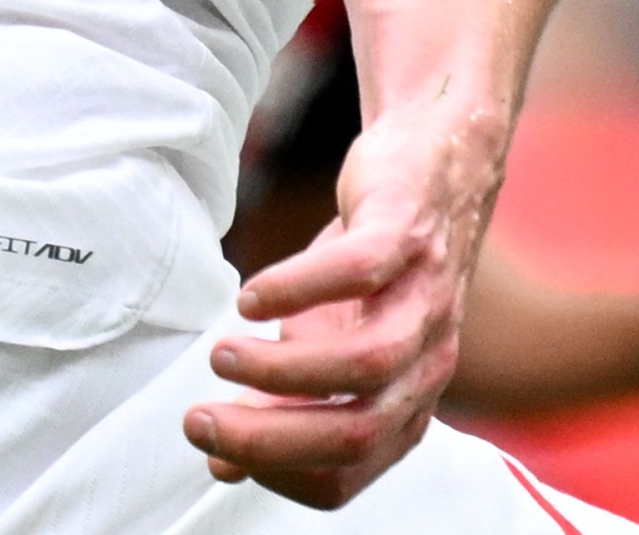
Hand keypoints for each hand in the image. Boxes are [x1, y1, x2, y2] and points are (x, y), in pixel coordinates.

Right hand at [184, 94, 508, 508]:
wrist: (438, 163)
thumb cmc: (377, 268)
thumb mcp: (328, 345)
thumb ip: (283, 403)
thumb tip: (222, 461)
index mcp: (407, 401)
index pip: (345, 475)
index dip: (275, 474)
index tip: (217, 452)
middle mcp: (428, 359)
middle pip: (357, 432)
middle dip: (266, 439)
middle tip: (200, 420)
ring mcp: (426, 294)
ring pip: (368, 362)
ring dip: (280, 369)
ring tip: (223, 354)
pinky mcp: (411, 231)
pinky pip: (361, 269)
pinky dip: (298, 288)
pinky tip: (252, 297)